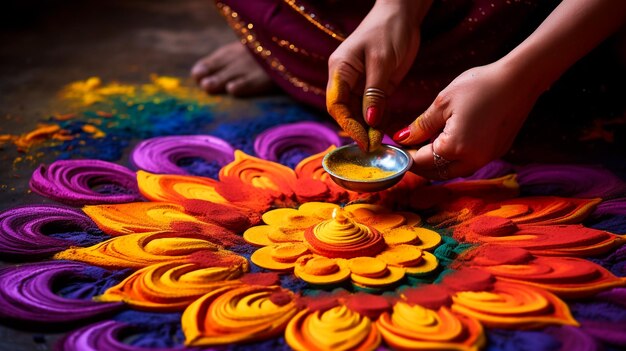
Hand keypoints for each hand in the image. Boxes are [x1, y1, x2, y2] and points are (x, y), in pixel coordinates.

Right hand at [326, 0, 428, 150]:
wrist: (402, 14)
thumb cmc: (388, 30)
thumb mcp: (382, 61)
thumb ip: (375, 92)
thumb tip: (370, 121)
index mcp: (340, 69)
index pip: (336, 104)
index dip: (347, 124)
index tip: (362, 140)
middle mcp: (345, 78)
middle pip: (344, 111)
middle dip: (356, 130)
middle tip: (372, 147)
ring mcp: (359, 83)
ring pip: (357, 112)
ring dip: (366, 128)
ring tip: (378, 144)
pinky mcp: (374, 86)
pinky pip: (371, 108)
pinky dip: (376, 121)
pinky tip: (382, 132)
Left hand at [393, 61, 543, 178]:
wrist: (519, 80)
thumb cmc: (479, 86)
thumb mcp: (442, 103)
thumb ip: (420, 125)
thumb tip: (402, 139)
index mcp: (454, 148)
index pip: (421, 161)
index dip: (405, 155)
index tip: (395, 148)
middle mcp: (472, 160)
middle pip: (436, 173)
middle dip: (420, 165)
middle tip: (408, 149)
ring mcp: (486, 158)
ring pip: (453, 171)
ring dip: (437, 164)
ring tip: (424, 145)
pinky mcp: (496, 152)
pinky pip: (469, 163)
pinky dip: (454, 159)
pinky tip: (447, 142)